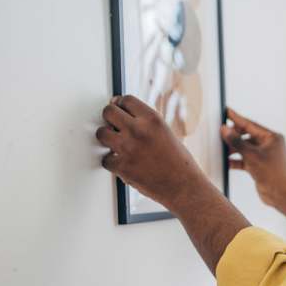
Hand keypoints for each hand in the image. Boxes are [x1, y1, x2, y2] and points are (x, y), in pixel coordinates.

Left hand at [97, 95, 207, 210]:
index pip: (126, 100)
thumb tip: (123, 114)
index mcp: (152, 118)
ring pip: (101, 133)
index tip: (118, 108)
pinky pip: (105, 158)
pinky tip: (122, 162)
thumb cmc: (178, 161)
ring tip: (115, 143)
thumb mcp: (165, 131)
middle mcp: (138, 130)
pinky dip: (111, 162)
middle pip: (108, 112)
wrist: (183, 186)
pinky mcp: (122, 167)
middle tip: (114, 125)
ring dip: (106, 137)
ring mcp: (128, 148)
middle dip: (109, 117)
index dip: (120, 104)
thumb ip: (145, 122)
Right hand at [221, 108, 285, 207]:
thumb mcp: (252, 155)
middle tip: (220, 132)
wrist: (281, 194)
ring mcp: (264, 155)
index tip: (226, 111)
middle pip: (247, 135)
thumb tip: (225, 129)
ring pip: (245, 148)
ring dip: (234, 149)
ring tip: (221, 148)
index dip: (237, 118)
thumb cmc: (273, 174)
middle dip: (234, 135)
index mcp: (272, 137)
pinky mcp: (259, 166)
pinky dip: (236, 160)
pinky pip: (245, 159)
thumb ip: (236, 142)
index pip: (251, 124)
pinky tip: (226, 162)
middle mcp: (269, 145)